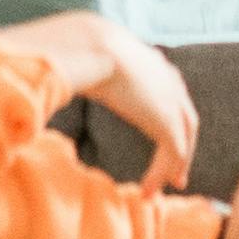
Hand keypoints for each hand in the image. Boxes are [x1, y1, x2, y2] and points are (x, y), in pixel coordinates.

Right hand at [26, 10, 198, 191]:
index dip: (169, 119)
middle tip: (176, 175)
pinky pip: (172, 153)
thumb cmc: (78, 49)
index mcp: (151, 64)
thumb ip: (84, 71)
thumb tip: (53, 77)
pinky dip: (161, 174)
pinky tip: (147, 191)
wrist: (91, 46)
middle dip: (183, 147)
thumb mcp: (87, 59)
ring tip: (161, 189)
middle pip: (185, 119)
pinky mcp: (166, 120)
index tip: (164, 140)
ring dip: (174, 165)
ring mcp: (171, 99)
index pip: (169, 95)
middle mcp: (167, 80)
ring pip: (183, 139)